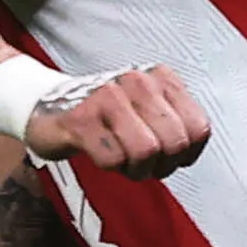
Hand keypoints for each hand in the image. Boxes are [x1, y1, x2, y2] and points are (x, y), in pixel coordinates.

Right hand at [23, 65, 211, 178]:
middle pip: (175, 143)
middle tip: (144, 164)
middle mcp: (137, 81)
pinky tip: (99, 153)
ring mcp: (108, 96)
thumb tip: (189, 152)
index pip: (199, 129)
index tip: (168, 156)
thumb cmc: (106, 115)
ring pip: (147, 151)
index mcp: (161, 78)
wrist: (47, 105)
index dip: (186, 154)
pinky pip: (113, 158)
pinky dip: (109, 166)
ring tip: (122, 160)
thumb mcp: (149, 110)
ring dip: (136, 168)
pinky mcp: (81, 119)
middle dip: (162, 165)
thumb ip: (176, 125)